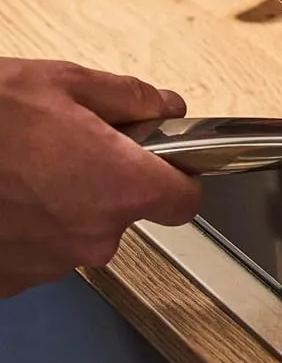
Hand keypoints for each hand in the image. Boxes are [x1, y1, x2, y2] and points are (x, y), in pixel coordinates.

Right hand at [0, 58, 198, 297]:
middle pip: (123, 214)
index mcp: (121, 186)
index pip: (183, 201)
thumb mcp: (63, 82)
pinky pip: (34, 250)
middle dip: (105, 181)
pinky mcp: (10, 280)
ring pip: (76, 232)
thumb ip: (129, 97)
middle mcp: (93, 235)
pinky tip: (1, 195)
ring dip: (60, 204)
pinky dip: (23, 226)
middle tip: (66, 147)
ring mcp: (49, 263)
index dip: (176, 178)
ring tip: (19, 168)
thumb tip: (164, 106)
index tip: (163, 163)